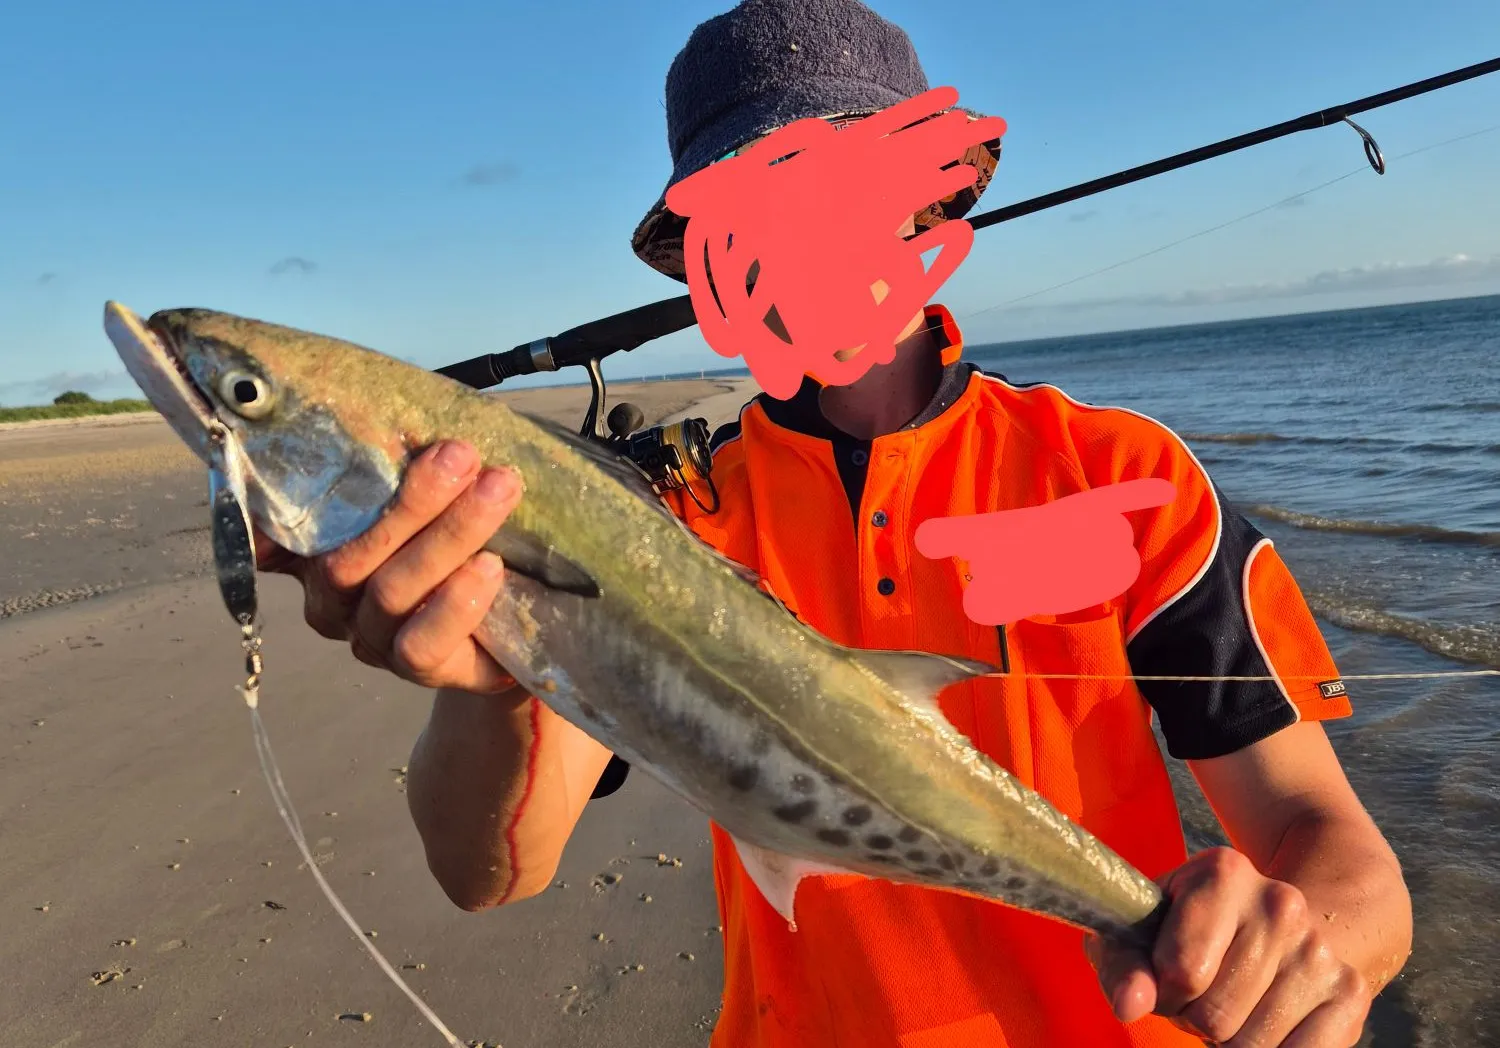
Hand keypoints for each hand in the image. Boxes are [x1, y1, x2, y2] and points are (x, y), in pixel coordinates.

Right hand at [255, 440, 520, 694]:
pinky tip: (490, 566)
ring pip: (392, 590)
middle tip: (461, 454)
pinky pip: (422, 644)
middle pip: (350, 556)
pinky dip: (456, 603)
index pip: (282, 534)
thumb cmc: (458, 545)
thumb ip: (396, 469)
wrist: (514, 627)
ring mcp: (373, 640)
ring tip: (498, 490)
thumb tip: (376, 426)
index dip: (275, 510)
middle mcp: (334, 602)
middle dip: (412, 500)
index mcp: (318, 555)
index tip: (302, 465)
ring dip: (450, 534)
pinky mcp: (419, 672)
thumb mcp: (427, 502)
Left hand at [1086, 848, 1370, 1046]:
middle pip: (1216, 1015)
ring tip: (1232, 1001)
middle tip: (1204, 992)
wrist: (1278, 921)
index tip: (1167, 976)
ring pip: (1252, 1045)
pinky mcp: (1350, 993)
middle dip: (1196, 1017)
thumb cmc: (1191, 929)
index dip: (1163, 990)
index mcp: (1222, 873)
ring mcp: (1319, 950)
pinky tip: (1264, 1019)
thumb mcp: (1144, 930)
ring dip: (1230, 1039)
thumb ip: (1123, 966)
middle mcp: (1280, 904)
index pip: (1181, 971)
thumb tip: (1130, 1005)